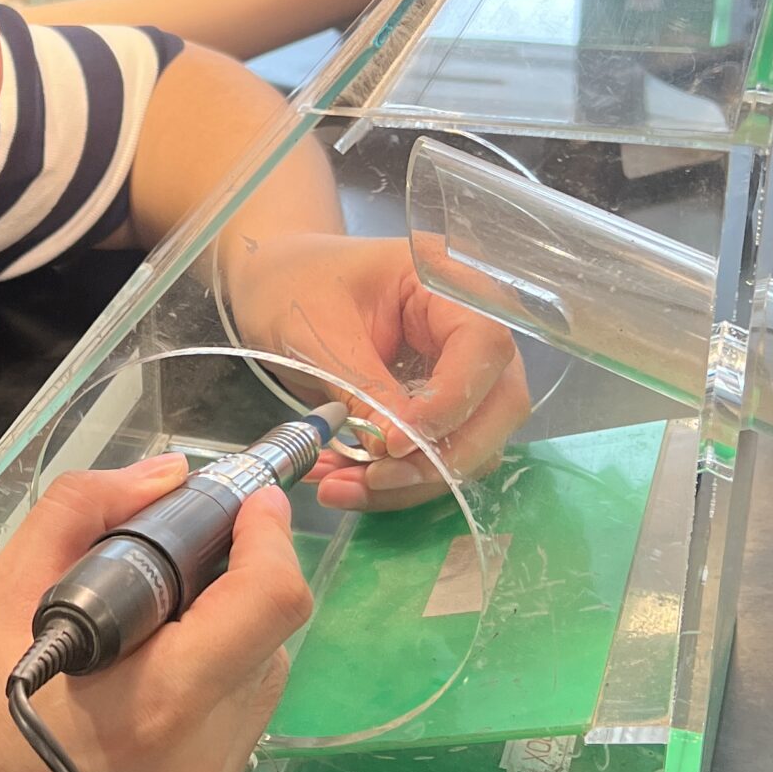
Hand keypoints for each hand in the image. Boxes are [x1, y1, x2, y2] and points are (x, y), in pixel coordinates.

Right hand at [0, 456, 312, 771]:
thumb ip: (86, 513)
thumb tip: (165, 476)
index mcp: (156, 706)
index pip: (271, 603)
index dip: (268, 536)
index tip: (245, 505)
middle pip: (267, 652)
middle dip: (230, 598)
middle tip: (160, 576)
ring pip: (248, 707)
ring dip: (216, 660)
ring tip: (131, 651)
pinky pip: (220, 759)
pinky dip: (194, 719)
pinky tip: (122, 714)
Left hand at [226, 231, 528, 511]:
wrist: (274, 285)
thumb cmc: (294, 287)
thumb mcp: (318, 333)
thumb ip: (363, 387)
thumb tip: (396, 450)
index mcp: (449, 285)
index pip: (484, 349)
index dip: (450, 405)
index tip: (393, 445)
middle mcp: (472, 328)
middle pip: (498, 407)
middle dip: (439, 459)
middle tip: (371, 480)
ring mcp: (463, 371)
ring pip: (472, 445)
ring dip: (411, 480)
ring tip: (337, 487)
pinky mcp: (440, 407)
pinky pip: (438, 456)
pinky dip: (395, 480)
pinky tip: (343, 480)